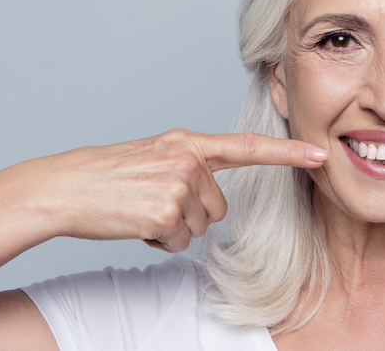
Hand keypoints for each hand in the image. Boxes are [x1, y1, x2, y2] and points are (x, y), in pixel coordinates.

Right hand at [21, 129, 326, 252]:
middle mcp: (188, 159)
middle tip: (153, 201)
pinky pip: (180, 242)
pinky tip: (136, 223)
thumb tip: (214, 196)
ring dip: (174, 228)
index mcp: (188, 142)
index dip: (288, 154)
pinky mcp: (166, 212)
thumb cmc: (109, 175)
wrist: (64, 187)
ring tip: (142, 209)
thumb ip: (191, 164)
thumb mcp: (155, 155)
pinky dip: (160, 241)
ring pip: (201, 226)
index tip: (320, 155)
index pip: (248, 147)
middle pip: (220, 206)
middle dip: (191, 214)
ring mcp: (178, 185)